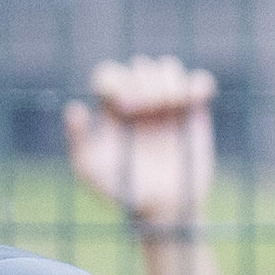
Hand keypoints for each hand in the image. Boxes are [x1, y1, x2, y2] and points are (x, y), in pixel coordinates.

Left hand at [64, 54, 219, 229]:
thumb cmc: (122, 192)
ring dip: (169, 81)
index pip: (110, 75)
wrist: (163, 208)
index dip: (118, 82)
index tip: (126, 106)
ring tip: (170, 105)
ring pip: (168, 67)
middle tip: (150, 107)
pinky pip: (199, 81)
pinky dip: (198, 83)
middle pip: (140, 66)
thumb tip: (74, 108)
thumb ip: (77, 141)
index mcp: (113, 109)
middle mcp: (139, 101)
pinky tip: (194, 100)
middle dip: (144, 82)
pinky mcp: (194, 111)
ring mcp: (168, 104)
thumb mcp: (90, 171)